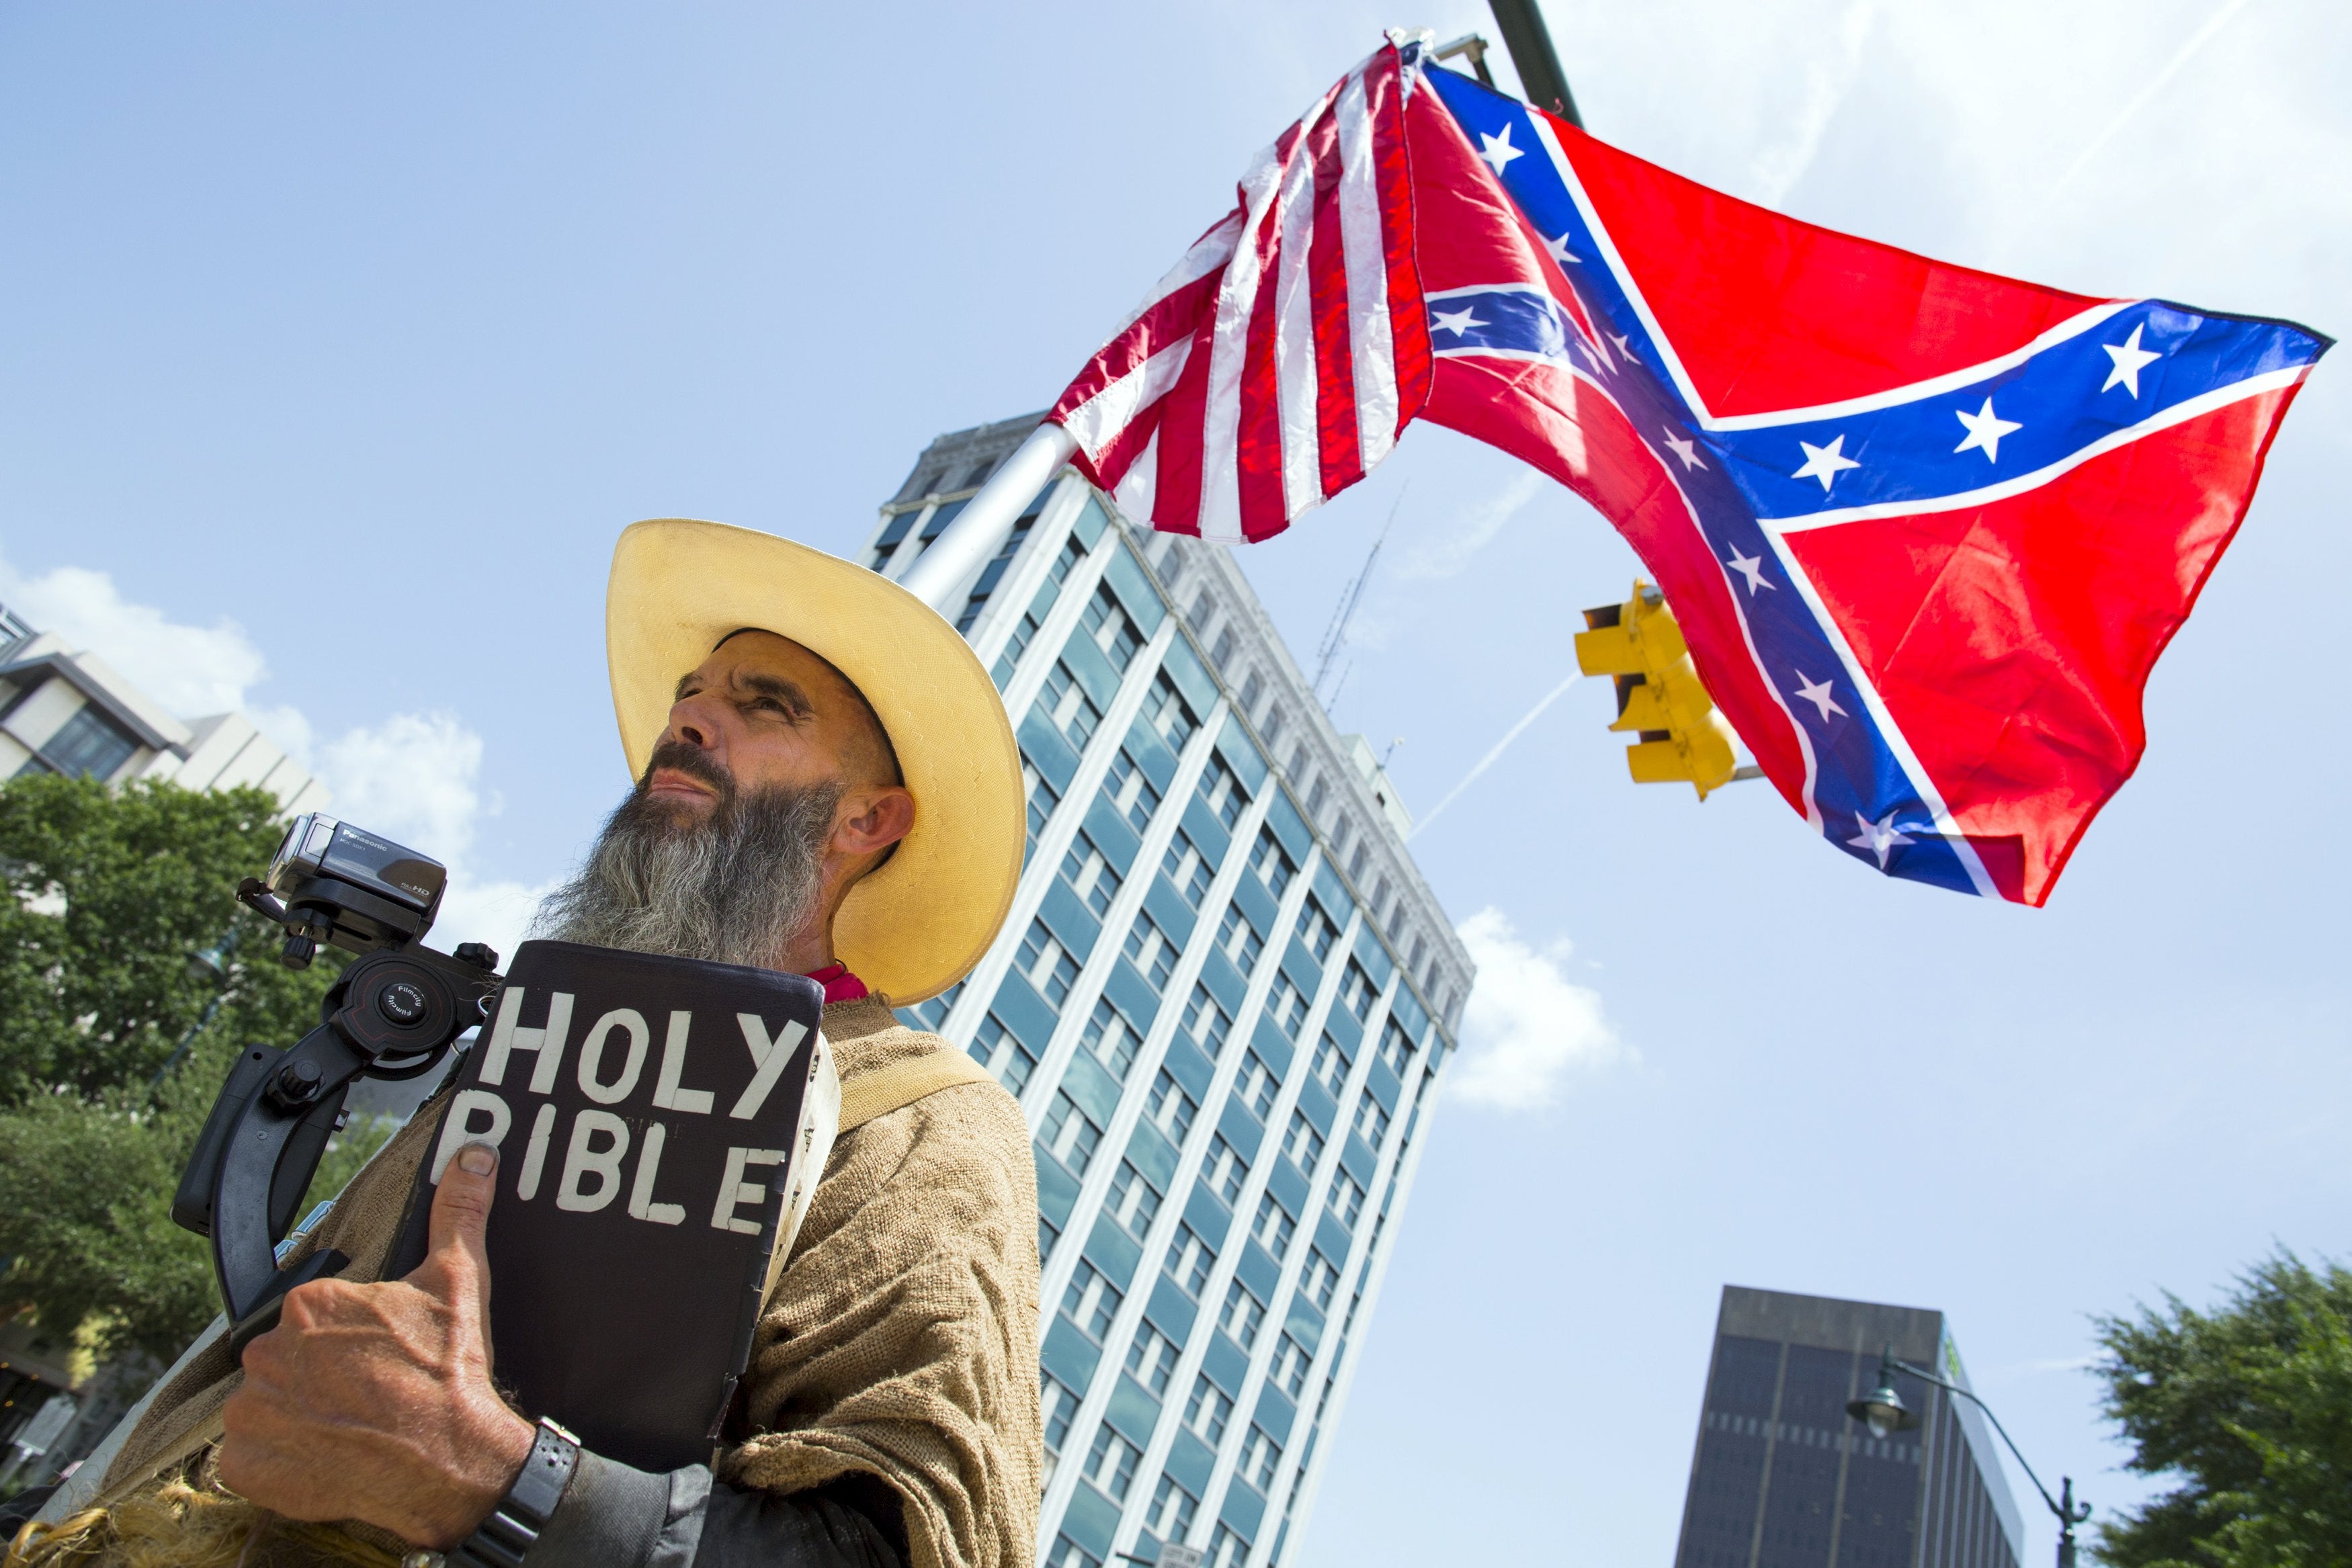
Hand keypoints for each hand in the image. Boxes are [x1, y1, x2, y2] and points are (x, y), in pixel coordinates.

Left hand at [219, 1143, 535, 1547]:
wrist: (452, 1462)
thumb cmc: (450, 1375)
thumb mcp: (461, 1281)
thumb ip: (457, 1212)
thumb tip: (472, 1156)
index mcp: (310, 1304)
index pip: (315, 1312)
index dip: (352, 1332)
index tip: (381, 1350)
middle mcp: (268, 1353)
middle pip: (288, 1354)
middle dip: (322, 1369)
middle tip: (371, 1388)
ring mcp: (253, 1412)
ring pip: (267, 1400)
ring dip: (299, 1410)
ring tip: (351, 1423)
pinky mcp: (248, 1465)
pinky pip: (250, 1454)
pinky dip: (280, 1456)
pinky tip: (326, 1452)